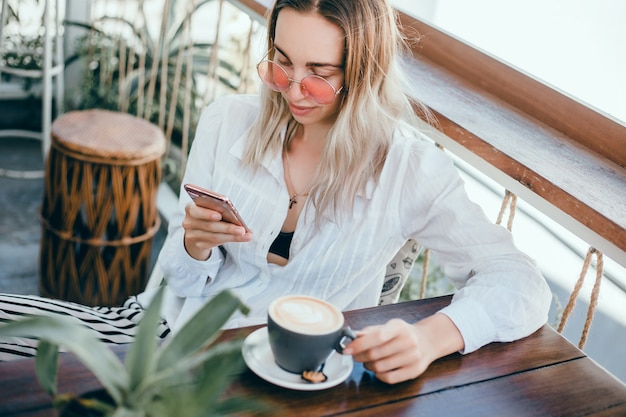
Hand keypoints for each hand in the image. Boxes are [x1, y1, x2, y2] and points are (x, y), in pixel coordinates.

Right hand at [182, 201, 251, 260]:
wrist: (196, 229)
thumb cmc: (207, 213)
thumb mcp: (209, 207)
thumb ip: (218, 208)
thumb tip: (235, 214)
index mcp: (190, 208)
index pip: (196, 210)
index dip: (207, 213)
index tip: (219, 215)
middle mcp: (189, 222)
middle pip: (209, 226)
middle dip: (227, 227)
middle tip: (241, 229)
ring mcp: (193, 235)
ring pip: (215, 236)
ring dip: (233, 236)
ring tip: (247, 235)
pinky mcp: (200, 244)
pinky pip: (217, 242)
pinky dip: (232, 239)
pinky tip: (243, 238)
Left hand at [343, 313, 463, 383]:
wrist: (427, 341)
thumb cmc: (402, 333)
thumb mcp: (388, 326)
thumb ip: (370, 332)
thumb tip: (351, 337)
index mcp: (399, 327)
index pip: (377, 336)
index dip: (359, 344)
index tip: (346, 349)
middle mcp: (409, 341)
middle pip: (376, 354)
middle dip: (360, 356)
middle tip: (355, 356)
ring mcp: (413, 357)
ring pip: (380, 367)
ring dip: (368, 366)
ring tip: (368, 361)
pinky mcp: (415, 371)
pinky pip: (389, 378)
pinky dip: (378, 375)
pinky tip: (378, 369)